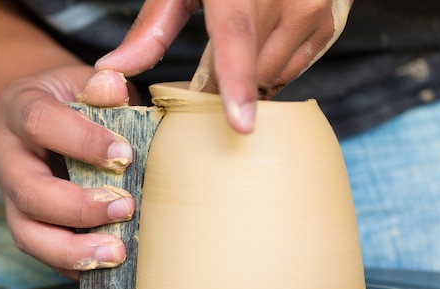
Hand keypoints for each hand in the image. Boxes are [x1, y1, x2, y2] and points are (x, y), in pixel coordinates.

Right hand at [0, 65, 137, 278]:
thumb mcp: (86, 82)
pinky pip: (41, 252)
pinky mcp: (24, 222)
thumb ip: (102, 86)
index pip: (40, 123)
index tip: (125, 157)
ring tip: (116, 254)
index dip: (82, 142)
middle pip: (27, 191)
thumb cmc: (75, 100)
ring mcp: (10, 195)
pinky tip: (106, 267)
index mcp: (18, 109)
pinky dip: (73, 265)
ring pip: (26, 233)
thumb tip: (112, 85)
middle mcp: (5, 155)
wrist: (45, 118)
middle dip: (78, 207)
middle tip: (125, 208)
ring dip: (72, 250)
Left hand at [95, 0, 351, 132]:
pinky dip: (269, 72)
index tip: (241, 126)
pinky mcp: (326, 26)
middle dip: (221, 88)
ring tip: (228, 62)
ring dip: (247, 81)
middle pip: (250, 72)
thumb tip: (113, 70)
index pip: (237, 40)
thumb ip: (151, 28)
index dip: (237, 84)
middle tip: (200, 86)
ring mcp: (313, 11)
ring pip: (272, 77)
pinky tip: (257, 54)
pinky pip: (292, 70)